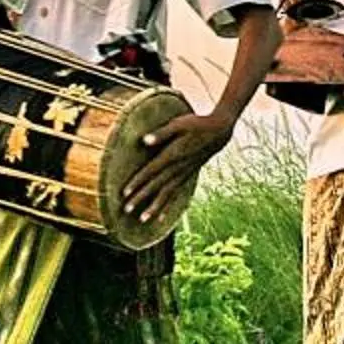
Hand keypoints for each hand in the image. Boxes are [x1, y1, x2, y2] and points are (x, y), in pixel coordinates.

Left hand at [123, 108, 236, 229]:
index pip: (152, 171)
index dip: (138, 181)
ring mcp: (183, 174)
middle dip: (141, 198)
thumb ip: (162, 133)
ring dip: (154, 208)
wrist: (219, 132)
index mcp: (173, 155)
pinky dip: (167, 207)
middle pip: (156, 186)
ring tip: (142, 220)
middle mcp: (177, 168)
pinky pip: (176, 195)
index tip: (125, 192)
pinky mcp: (187, 177)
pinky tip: (160, 219)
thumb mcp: (179, 124)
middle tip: (126, 209)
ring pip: (167, 194)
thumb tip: (144, 140)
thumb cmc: (197, 124)